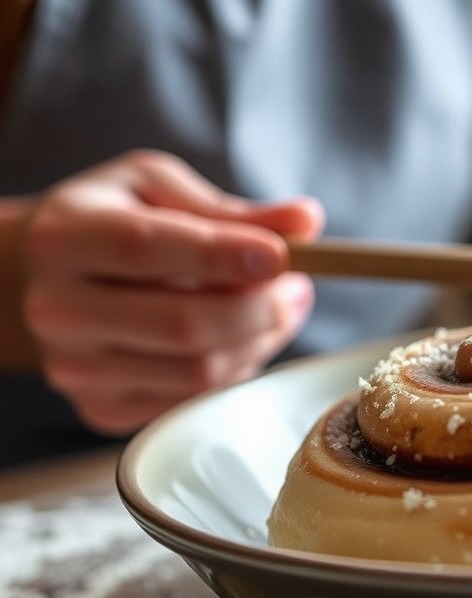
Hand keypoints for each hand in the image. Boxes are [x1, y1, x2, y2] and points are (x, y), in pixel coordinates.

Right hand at [21, 150, 323, 433]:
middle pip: (185, 324)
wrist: (39, 279)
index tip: (282, 257)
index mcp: (65, 237)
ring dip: (260, 340)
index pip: (147, 249)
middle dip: (262, 308)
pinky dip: (236, 368)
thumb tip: (306, 221)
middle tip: (298, 287)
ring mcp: (76, 367)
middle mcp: (58, 309)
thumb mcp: (158, 188)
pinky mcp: (100, 408)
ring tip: (279, 306)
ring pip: (200, 371)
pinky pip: (195, 399)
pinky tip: (239, 337)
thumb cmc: (109, 220)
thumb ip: (232, 208)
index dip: (223, 255)